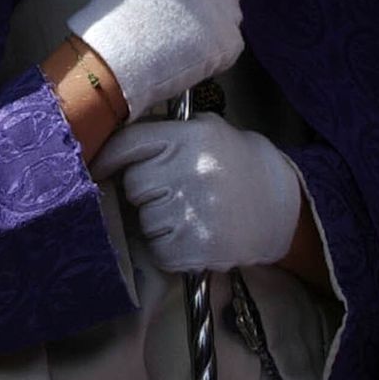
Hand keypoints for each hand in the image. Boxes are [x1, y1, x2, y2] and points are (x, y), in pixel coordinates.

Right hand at [65, 0, 244, 121]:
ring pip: (229, 9)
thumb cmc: (119, 4)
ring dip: (211, 17)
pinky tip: (183, 50)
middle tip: (179, 5)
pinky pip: (228, 40)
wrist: (117, 51)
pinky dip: (211, 47)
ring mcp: (228, 4)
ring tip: (175, 31)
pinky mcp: (230, 39)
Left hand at [93, 114, 302, 273]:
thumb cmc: (233, 163)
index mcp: (190, 137)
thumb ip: (163, 132)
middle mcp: (191, 171)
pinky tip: (193, 234)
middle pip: (134, 184)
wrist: (280, 203)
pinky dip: (169, 248)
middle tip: (173, 191)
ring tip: (190, 212)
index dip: (109, 158)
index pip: (128, 144)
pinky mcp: (198, 247)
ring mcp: (194, 211)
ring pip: (144, 219)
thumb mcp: (204, 129)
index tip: (98, 168)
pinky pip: (159, 250)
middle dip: (145, 191)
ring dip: (157, 220)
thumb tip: (112, 143)